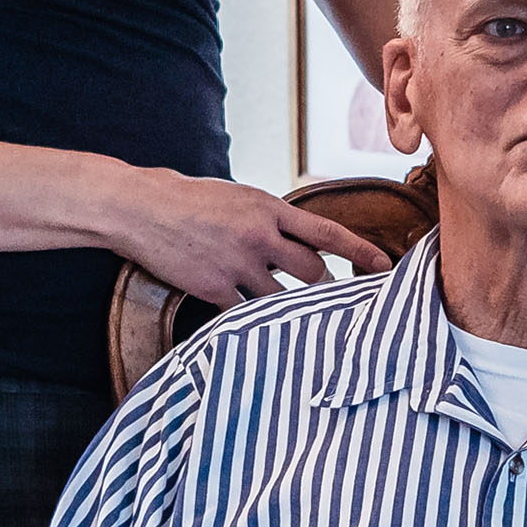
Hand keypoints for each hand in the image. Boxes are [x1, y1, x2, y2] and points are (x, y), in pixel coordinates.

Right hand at [117, 172, 390, 308]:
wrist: (141, 208)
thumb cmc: (188, 198)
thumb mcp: (238, 197)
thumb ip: (270, 219)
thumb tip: (295, 239)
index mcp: (269, 207)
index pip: (327, 231)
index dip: (360, 251)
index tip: (385, 266)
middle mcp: (260, 236)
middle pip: (312, 272)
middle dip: (323, 287)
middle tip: (329, 298)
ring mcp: (237, 264)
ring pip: (282, 298)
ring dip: (289, 309)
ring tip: (293, 319)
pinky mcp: (214, 288)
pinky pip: (245, 314)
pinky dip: (249, 321)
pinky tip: (249, 329)